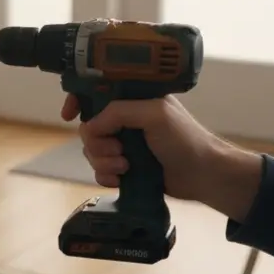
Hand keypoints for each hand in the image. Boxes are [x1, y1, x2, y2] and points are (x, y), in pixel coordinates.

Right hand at [60, 94, 264, 221]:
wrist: (204, 175)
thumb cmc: (184, 139)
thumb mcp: (153, 114)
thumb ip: (118, 112)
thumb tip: (90, 127)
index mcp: (134, 99)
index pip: (97, 93)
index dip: (78, 101)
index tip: (69, 115)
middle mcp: (127, 120)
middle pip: (89, 127)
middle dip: (97, 142)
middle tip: (117, 150)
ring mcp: (126, 144)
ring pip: (93, 150)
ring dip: (103, 161)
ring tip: (125, 167)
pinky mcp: (126, 168)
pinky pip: (101, 170)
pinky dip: (105, 176)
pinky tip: (120, 180)